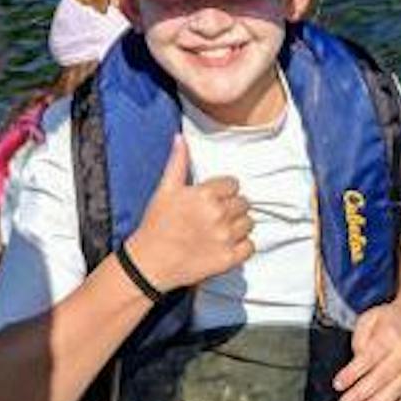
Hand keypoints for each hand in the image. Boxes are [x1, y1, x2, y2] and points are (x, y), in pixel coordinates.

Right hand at [121, 136, 252, 293]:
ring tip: (221, 229)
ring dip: (238, 225)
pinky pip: (250, 247)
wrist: (150, 262)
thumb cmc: (156, 225)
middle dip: (232, 206)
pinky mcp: (228, 259)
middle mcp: (218, 214)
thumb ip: (177, 162)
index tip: (213, 198)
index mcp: (205, 194)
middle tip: (216, 214)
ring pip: (249, 223)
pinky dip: (242, 245)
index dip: (224, 190)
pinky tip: (227, 244)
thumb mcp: (165, 189)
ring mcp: (225, 238)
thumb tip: (180, 138)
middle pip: (243, 203)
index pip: (233, 184)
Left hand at [335, 300, 400, 400]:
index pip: (368, 358)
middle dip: (360, 394)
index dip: (352, 373)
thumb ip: (359, 337)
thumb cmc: (391, 319)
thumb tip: (355, 359)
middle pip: (381, 377)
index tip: (339, 384)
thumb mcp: (369, 317)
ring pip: (396, 390)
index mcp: (390, 335)